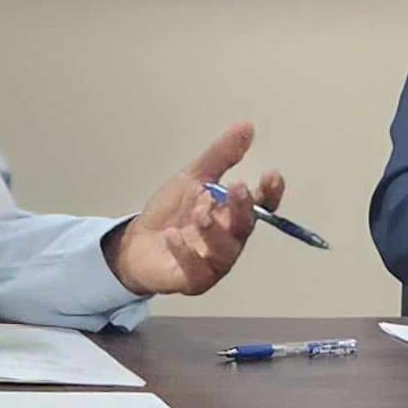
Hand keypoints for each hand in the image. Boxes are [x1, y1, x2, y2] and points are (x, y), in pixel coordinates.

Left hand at [103, 122, 284, 296]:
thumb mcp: (193, 177)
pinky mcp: (193, 280)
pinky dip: (185, 252)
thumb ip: (220, 155)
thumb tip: (246, 126)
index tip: (271, 175)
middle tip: (237, 188)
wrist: (136, 242)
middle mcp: (230, 240)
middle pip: (245, 227)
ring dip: (215, 232)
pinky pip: (196, 270)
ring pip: (225, 252)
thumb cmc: (171, 212)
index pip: (261, 205)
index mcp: (233, 214)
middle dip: (243, 209)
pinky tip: (172, 235)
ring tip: (201, 213)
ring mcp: (213, 263)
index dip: (270, 192)